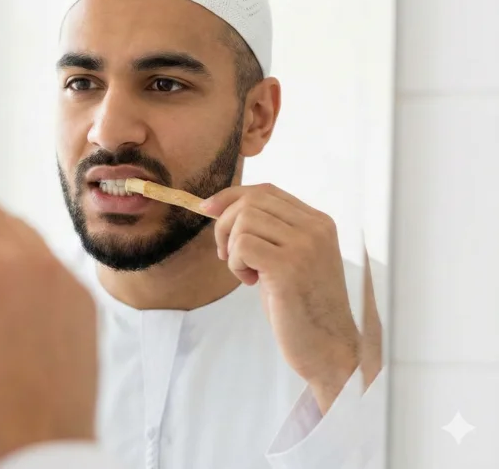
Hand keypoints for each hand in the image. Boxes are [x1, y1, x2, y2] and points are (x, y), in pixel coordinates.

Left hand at [202, 184, 359, 413]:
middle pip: (251, 201)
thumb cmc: (303, 306)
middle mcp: (315, 228)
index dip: (231, 196)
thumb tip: (218, 206)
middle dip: (225, 224)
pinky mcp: (289, 267)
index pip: (266, 190)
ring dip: (232, 247)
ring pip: (244, 220)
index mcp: (319, 222)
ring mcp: (305, 246)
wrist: (328, 347)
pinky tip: (251, 283)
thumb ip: (269, 232)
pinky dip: (236, 263)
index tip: (208, 209)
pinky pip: (242, 246)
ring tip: (247, 273)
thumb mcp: (289, 258)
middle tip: (228, 256)